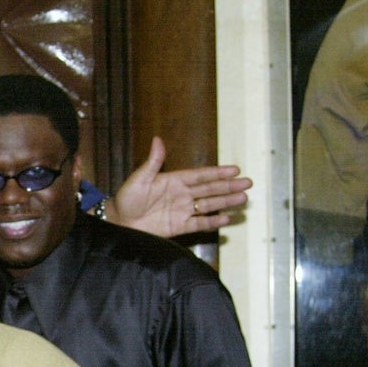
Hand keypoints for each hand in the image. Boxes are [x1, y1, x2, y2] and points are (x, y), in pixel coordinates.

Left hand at [106, 137, 251, 237]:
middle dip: (229, 186)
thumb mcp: (139, 178)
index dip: (217, 173)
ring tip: (243, 198)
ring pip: (209, 205)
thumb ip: (152, 162)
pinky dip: (212, 221)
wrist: (118, 222)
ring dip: (226, 202)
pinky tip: (226, 218)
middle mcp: (182, 195)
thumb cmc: (126, 198)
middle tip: (248, 183)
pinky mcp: (179, 226)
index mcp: (174, 180)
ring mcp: (182, 211)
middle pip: (210, 189)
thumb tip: (157, 140)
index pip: (201, 175)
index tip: (235, 169)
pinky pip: (199, 224)